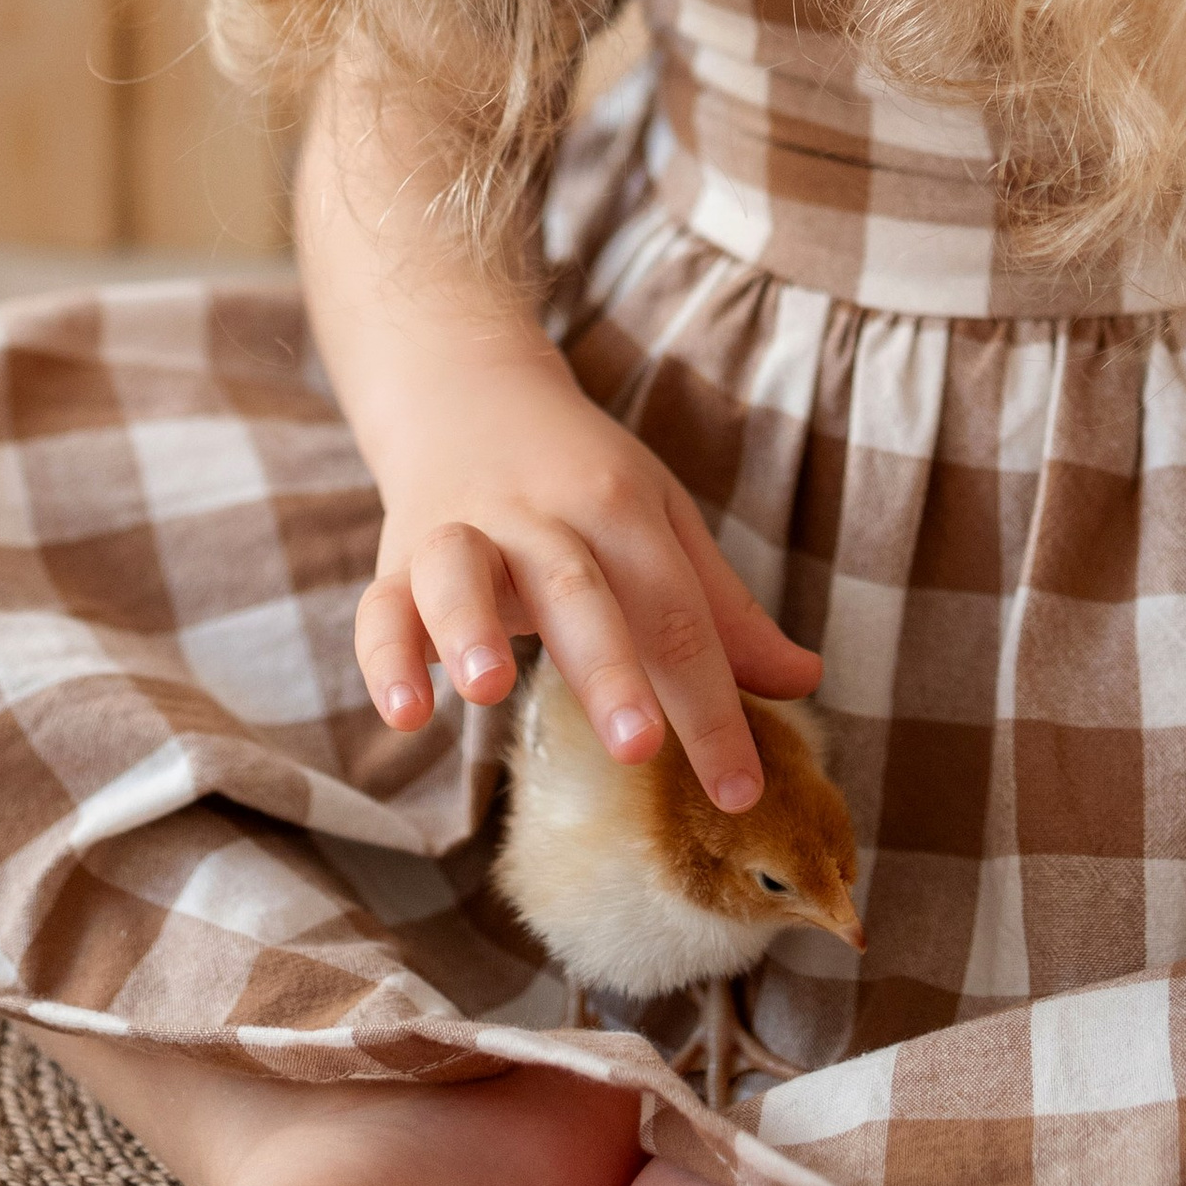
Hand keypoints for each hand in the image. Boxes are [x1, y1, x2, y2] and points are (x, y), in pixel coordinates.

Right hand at [355, 342, 820, 808]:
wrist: (468, 391)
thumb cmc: (580, 476)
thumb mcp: (660, 522)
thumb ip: (722, 611)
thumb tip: (805, 680)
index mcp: (622, 509)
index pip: (678, 613)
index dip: (712, 707)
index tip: (742, 795)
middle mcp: (542, 517)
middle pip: (580, 589)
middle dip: (610, 669)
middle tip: (641, 749)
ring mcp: (463, 532)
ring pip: (463, 572)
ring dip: (473, 628)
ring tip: (490, 690)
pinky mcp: (397, 557)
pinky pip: (380, 605)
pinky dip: (385, 656)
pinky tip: (405, 713)